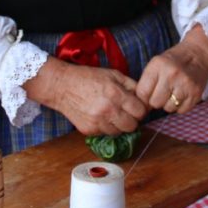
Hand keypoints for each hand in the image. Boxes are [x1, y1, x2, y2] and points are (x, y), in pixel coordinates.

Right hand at [23, 57, 147, 134]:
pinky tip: (100, 116)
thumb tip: (144, 98)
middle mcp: (108, 110)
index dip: (140, 109)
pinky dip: (106, 127)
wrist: (62, 86)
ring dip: (119, 124)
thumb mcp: (113, 74)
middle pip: (132, 126)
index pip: (140, 112)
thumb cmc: (88, 77)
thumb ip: (131, 85)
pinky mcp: (89, 130)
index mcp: (116, 94)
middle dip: (132, 119)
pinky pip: (106, 133)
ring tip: (112, 113)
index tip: (136, 106)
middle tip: (126, 112)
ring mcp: (98, 122)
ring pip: (120, 132)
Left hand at [135, 24, 207, 113]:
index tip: (148, 94)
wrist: (199, 54)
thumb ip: (147, 81)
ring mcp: (185, 85)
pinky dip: (180, 106)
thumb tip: (142, 105)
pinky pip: (181, 111)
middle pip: (155, 103)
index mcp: (158, 65)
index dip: (143, 97)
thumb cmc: (174, 61)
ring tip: (174, 92)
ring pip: (168, 108)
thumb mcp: (157, 63)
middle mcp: (172, 74)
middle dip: (157, 100)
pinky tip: (182, 94)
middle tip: (163, 92)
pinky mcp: (196, 94)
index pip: (142, 92)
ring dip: (169, 104)